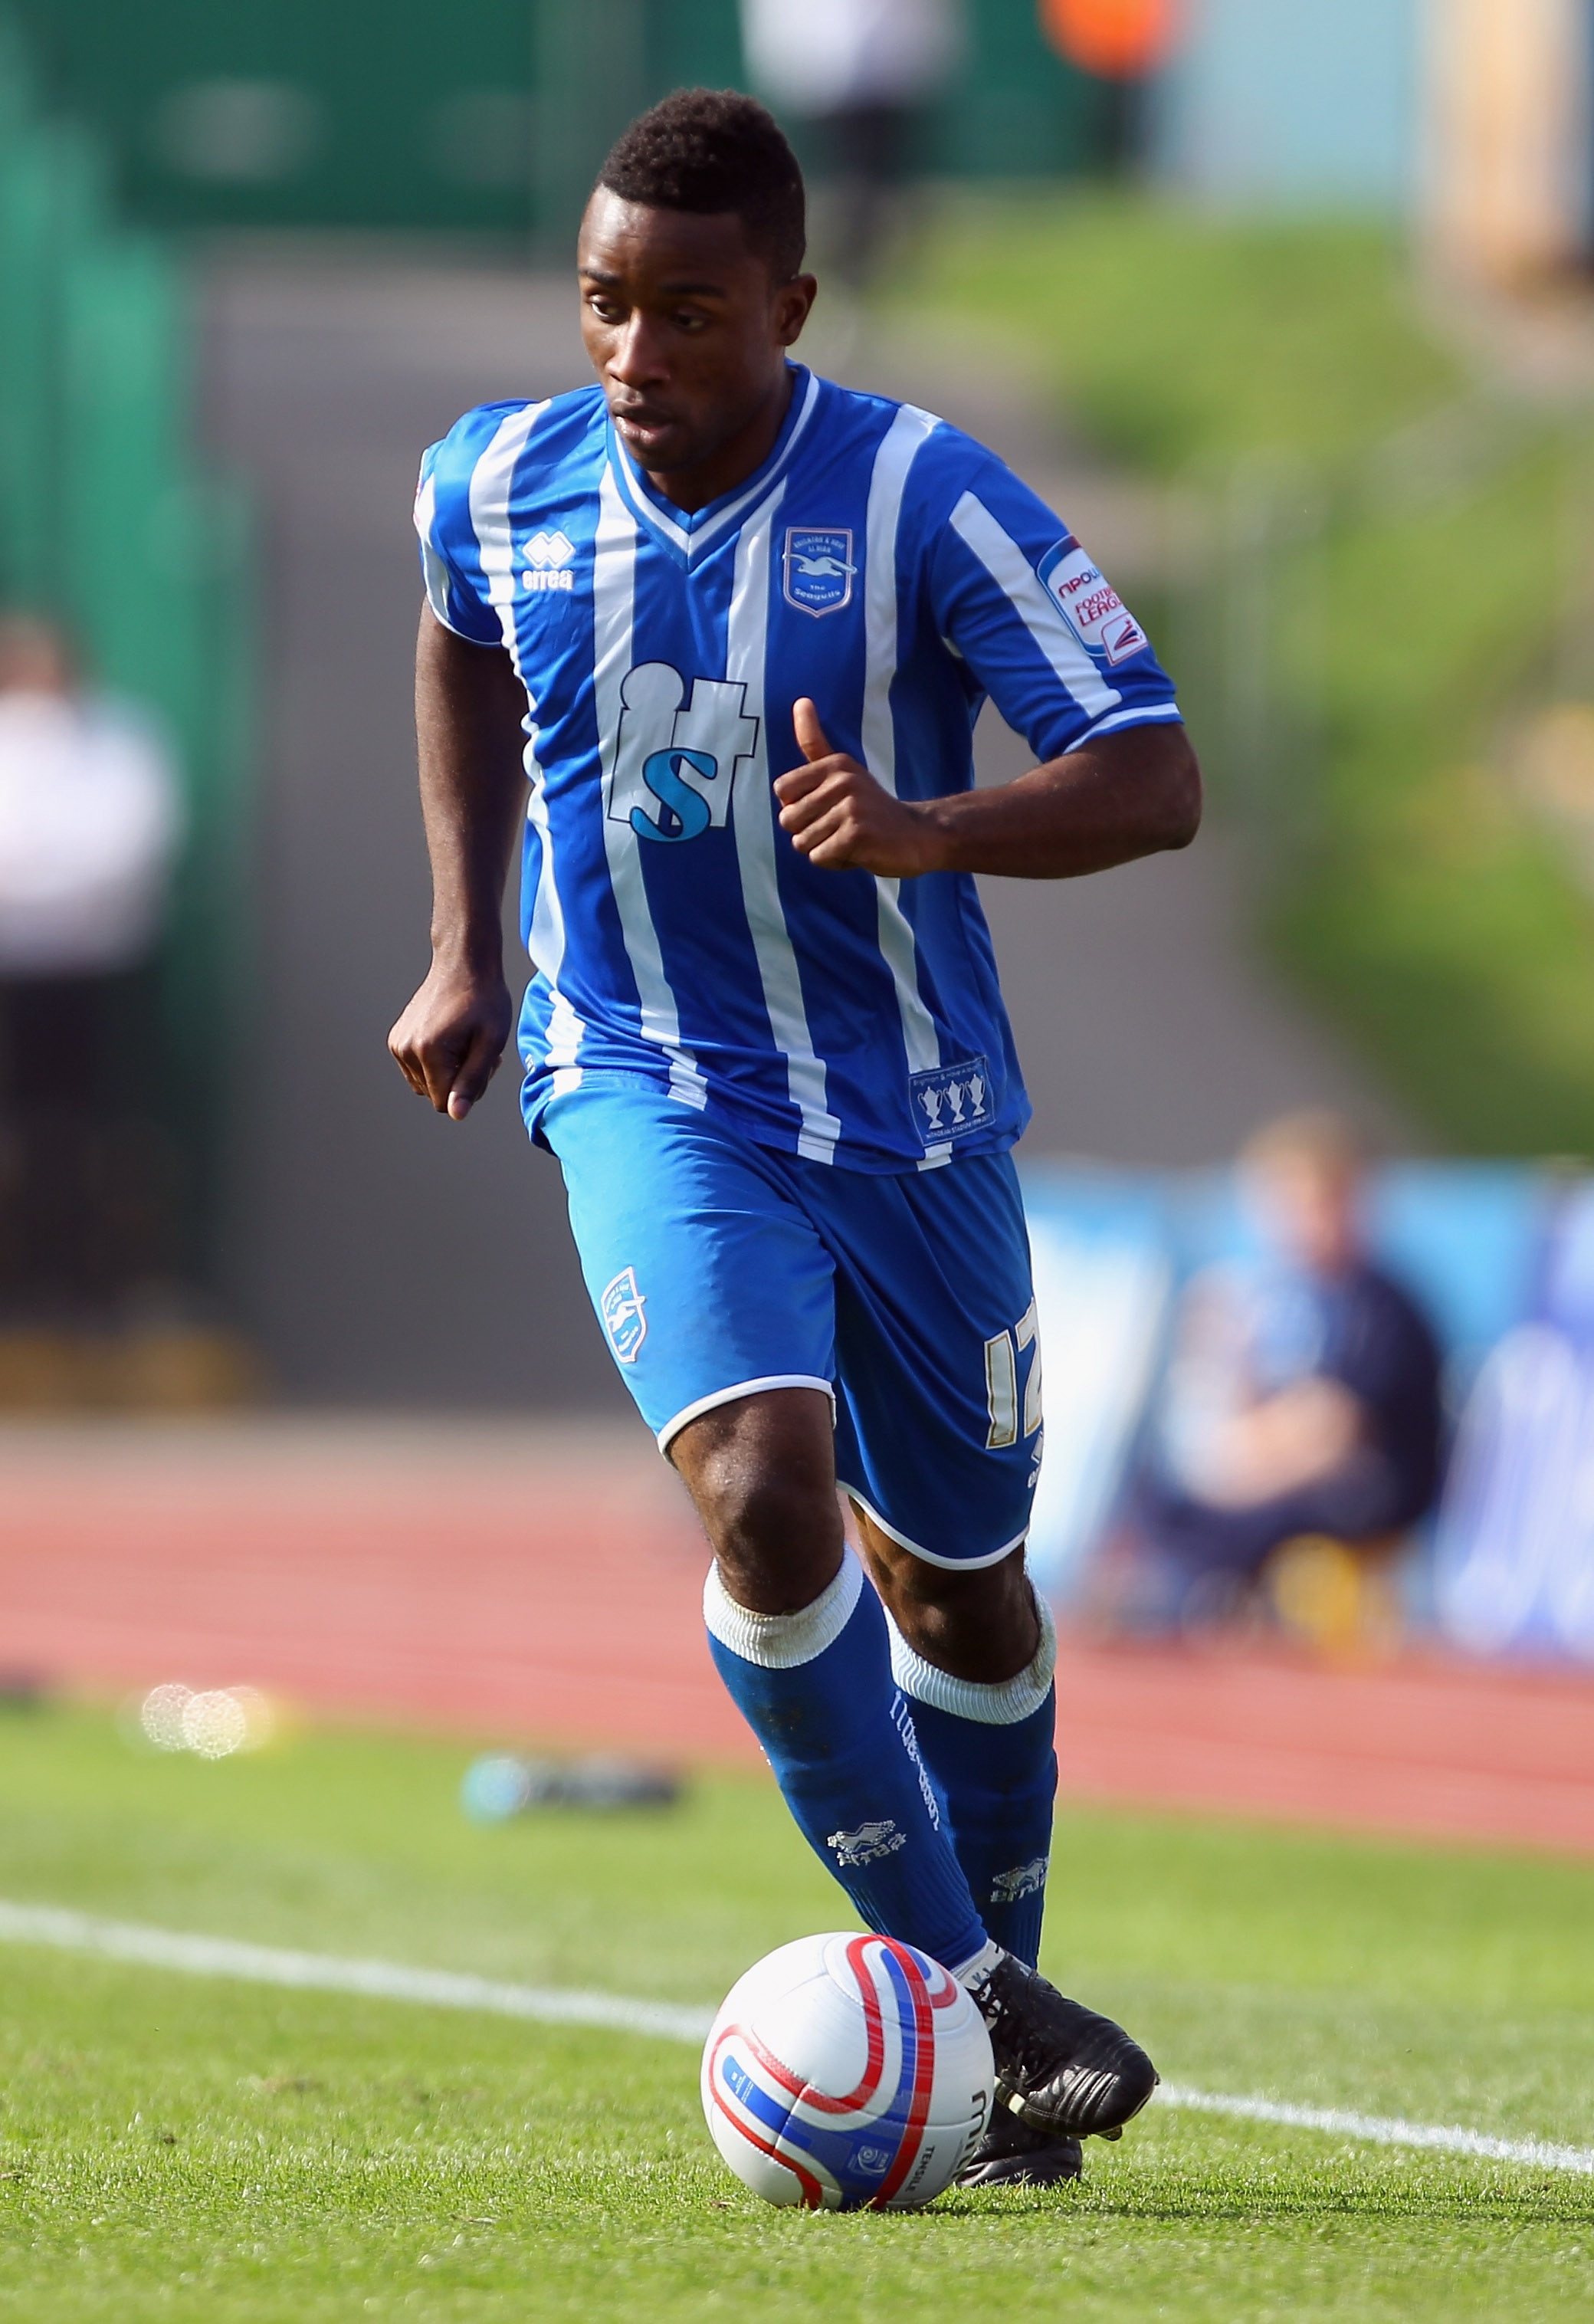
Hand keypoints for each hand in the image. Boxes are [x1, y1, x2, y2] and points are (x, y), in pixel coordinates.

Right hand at [388, 957, 512, 1121]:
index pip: (444, 1103)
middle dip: (459, 1081)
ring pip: (425, 1085)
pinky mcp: (397, 1040)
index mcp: (428, 1051)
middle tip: (477, 1050)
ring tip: (466, 1044)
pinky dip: (436, 1063)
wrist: (463, 964)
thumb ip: (473, 1080)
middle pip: (434, 1095)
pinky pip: (418, 1070)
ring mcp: (397, 1044)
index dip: (468, 1091)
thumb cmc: (484, 1000)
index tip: (483, 1063)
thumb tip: (456, 1115)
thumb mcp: (491, 1042)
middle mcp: (405, 1049)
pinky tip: (453, 1039)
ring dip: (449, 1072)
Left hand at [773, 699, 945, 875]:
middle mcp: (842, 781)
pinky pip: (820, 856)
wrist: (918, 835)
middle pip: (788, 819)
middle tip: (841, 828)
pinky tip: (858, 852)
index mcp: (834, 764)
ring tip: (851, 839)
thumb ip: (816, 742)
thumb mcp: (842, 771)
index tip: (826, 807)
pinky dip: (835, 862)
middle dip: (808, 833)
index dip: (797, 807)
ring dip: (824, 849)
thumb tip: (800, 700)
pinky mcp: (857, 834)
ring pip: (802, 842)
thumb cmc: (873, 809)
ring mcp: (850, 807)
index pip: (782, 790)